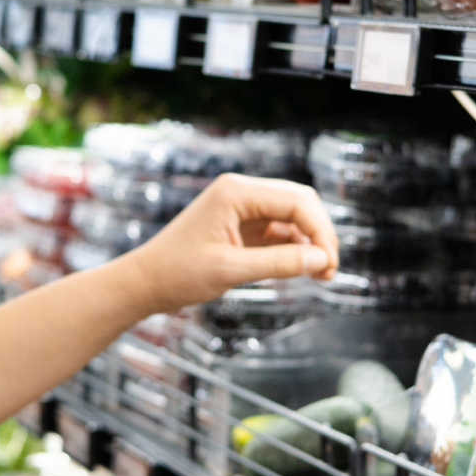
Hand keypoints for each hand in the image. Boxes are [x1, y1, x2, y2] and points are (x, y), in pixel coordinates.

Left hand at [116, 174, 337, 316]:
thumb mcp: (231, 270)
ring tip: (322, 275)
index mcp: (236, 192)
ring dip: (310, 242)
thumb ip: (279, 263)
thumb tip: (322, 260)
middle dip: (320, 234)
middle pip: (300, 202)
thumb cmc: (179, 273)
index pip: (296, 201)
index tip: (329, 264)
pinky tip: (304, 269)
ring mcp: (242, 207)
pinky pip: (279, 230)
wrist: (146, 283)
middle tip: (330, 271)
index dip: (320, 231)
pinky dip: (294, 248)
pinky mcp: (242, 225)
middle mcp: (241, 192)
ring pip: (293, 216)